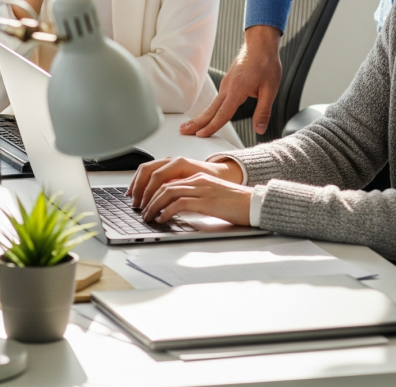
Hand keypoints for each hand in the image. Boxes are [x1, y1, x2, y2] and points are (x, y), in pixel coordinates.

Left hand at [132, 161, 251, 226]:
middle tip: (142, 210)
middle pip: (164, 184)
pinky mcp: (205, 201)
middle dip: (148, 197)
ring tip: (148, 216)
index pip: (169, 179)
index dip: (152, 190)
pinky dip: (166, 211)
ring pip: (168, 192)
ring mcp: (201, 189)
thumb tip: (177, 207)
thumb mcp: (212, 195)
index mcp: (199, 178)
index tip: (144, 201)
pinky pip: (179, 203)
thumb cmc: (235, 203)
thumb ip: (196, 196)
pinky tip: (162, 219)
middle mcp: (198, 180)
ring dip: (153, 205)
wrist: (253, 203)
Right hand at [180, 25, 281, 137]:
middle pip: (210, 109)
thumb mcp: (270, 89)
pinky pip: (217, 98)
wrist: (260, 43)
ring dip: (201, 116)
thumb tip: (259, 130)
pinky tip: (208, 114)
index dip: (211, 126)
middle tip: (182, 131)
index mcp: (237, 90)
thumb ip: (263, 111)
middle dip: (196, 122)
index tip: (200, 136)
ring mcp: (226, 83)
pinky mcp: (228, 80)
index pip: (222, 113)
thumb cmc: (267, 63)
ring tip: (189, 126)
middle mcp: (227, 87)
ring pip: (212, 104)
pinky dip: (210, 108)